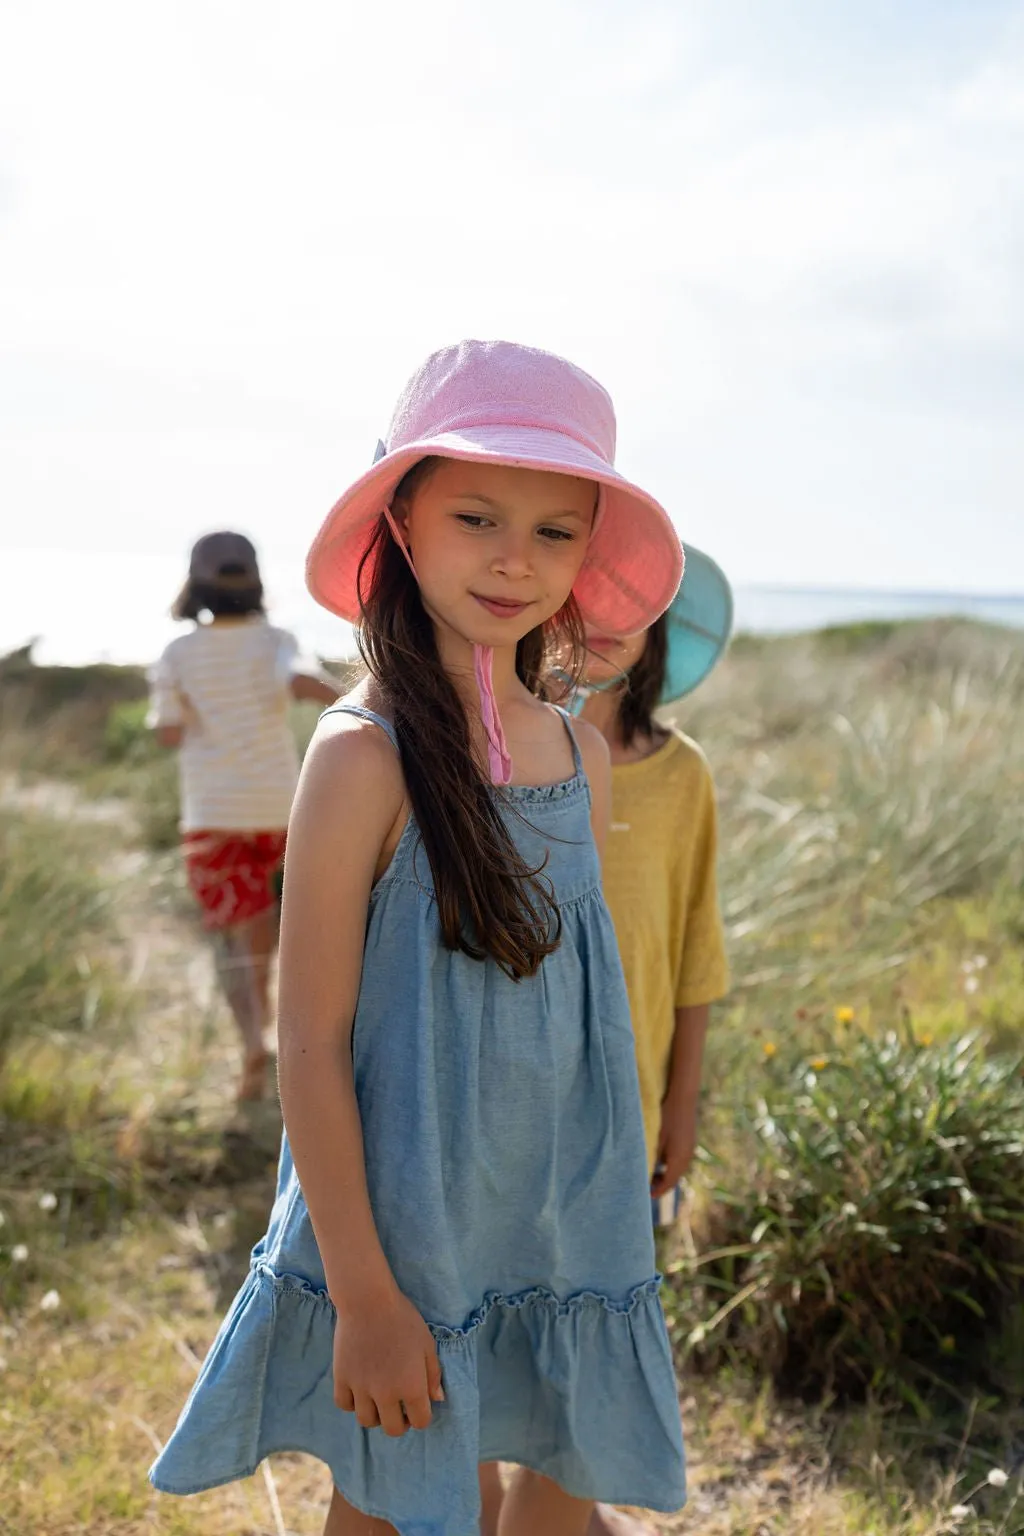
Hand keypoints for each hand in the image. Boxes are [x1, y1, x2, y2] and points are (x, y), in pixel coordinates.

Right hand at [332, 1288, 443, 1436]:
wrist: (368, 1301)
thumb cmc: (403, 1319)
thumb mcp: (427, 1344)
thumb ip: (433, 1374)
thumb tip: (437, 1399)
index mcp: (411, 1386)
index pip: (420, 1421)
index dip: (422, 1416)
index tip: (418, 1405)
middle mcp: (385, 1394)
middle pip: (393, 1429)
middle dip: (400, 1421)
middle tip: (400, 1406)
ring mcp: (361, 1389)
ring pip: (367, 1421)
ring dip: (376, 1414)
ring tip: (379, 1398)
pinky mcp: (341, 1379)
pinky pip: (345, 1405)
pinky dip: (352, 1402)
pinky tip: (360, 1390)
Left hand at [650, 1092, 697, 1197]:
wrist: (683, 1097)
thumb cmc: (666, 1117)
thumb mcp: (656, 1138)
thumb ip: (652, 1157)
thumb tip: (645, 1173)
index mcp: (678, 1159)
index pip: (668, 1183)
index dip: (658, 1191)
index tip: (648, 1196)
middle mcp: (687, 1157)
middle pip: (674, 1178)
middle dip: (662, 1184)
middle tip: (647, 1186)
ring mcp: (690, 1149)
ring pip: (677, 1169)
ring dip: (666, 1174)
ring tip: (652, 1173)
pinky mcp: (689, 1141)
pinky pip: (680, 1159)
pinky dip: (670, 1164)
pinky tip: (660, 1158)